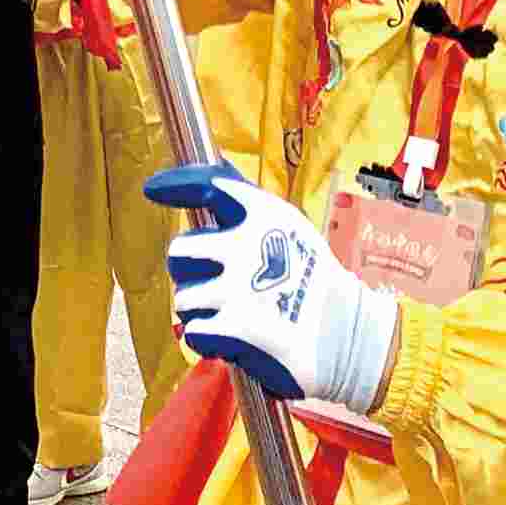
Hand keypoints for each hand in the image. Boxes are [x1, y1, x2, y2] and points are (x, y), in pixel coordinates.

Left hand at [144, 161, 397, 414]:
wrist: (351, 338)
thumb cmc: (314, 278)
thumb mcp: (289, 226)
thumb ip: (246, 200)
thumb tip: (212, 166)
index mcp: (263, 216)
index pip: (207, 185)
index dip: (176, 185)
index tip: (154, 190)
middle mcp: (246, 248)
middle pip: (179, 252)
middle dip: (188, 270)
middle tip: (213, 283)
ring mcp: (239, 291)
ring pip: (183, 298)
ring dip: (201, 310)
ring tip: (232, 314)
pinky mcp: (236, 331)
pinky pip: (194, 332)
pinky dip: (207, 339)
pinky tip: (233, 337)